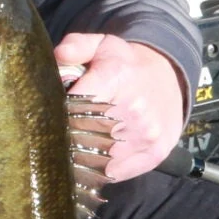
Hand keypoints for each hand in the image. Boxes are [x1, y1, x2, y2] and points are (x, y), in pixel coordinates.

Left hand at [53, 33, 186, 181]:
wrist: (170, 78)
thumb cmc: (126, 65)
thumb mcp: (102, 45)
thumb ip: (76, 46)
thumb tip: (58, 56)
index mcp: (116, 76)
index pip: (73, 105)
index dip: (56, 115)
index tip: (47, 118)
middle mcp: (133, 109)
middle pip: (81, 137)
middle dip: (64, 138)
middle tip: (56, 136)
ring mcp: (145, 135)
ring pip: (96, 160)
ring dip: (81, 158)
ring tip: (74, 147)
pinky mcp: (154, 154)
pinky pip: (115, 173)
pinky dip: (100, 169)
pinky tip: (95, 156)